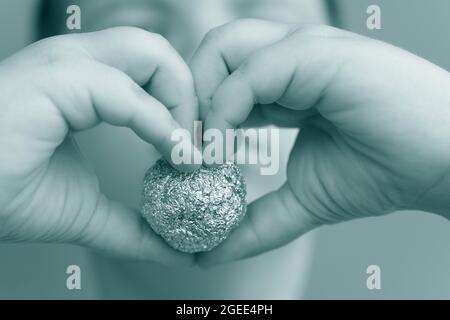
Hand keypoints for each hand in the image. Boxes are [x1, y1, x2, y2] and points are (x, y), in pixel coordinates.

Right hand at [0, 27, 200, 265]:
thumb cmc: (8, 192)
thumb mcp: (90, 211)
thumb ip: (136, 227)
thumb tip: (177, 248)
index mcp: (87, 83)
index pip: (156, 69)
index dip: (186, 105)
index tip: (198, 149)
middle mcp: (80, 64)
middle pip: (161, 51)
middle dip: (191, 97)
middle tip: (198, 144)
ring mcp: (67, 66)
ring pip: (153, 53)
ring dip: (182, 105)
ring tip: (187, 151)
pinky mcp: (56, 81)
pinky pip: (127, 94)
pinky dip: (160, 125)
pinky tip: (172, 156)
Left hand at [190, 19, 449, 264]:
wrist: (439, 165)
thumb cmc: (381, 171)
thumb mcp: (302, 201)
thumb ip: (255, 222)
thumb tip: (208, 253)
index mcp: (283, 86)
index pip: (217, 83)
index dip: (195, 117)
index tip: (185, 158)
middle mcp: (288, 60)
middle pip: (211, 55)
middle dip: (188, 98)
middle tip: (186, 147)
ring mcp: (303, 50)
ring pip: (222, 49)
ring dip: (202, 98)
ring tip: (206, 147)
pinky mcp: (318, 54)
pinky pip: (252, 71)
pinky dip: (227, 107)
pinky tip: (227, 143)